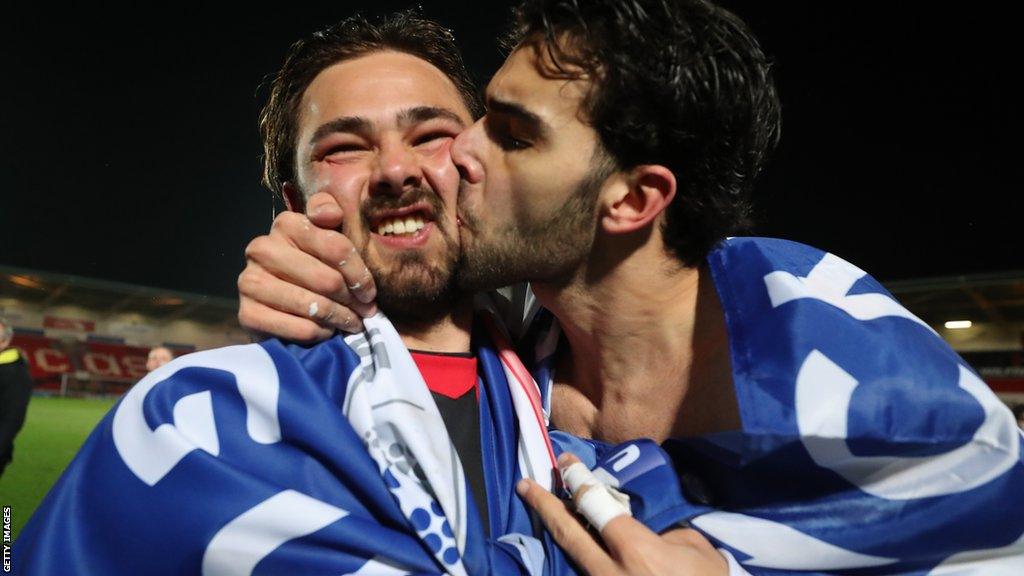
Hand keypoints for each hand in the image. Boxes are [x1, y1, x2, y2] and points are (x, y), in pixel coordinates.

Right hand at [238, 192, 377, 341]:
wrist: (277, 305)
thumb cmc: (311, 268)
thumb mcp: (325, 236)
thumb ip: (329, 213)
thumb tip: (330, 214)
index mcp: (286, 225)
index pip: (336, 248)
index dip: (359, 274)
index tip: (369, 292)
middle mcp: (262, 249)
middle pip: (327, 279)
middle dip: (352, 300)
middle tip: (365, 312)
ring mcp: (250, 281)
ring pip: (314, 306)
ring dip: (340, 318)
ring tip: (351, 323)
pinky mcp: (247, 313)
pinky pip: (298, 328)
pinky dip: (319, 333)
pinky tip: (327, 331)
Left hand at [516, 454, 727, 575]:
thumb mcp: (695, 550)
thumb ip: (662, 530)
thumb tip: (638, 520)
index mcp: (637, 552)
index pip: (596, 507)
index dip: (578, 480)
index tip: (566, 463)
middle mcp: (612, 573)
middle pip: (568, 534)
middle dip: (545, 506)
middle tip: (525, 485)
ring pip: (571, 558)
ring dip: (557, 532)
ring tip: (542, 510)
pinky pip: (585, 571)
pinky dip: (574, 556)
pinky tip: (570, 540)